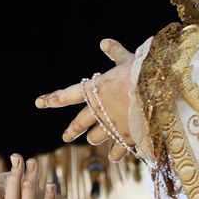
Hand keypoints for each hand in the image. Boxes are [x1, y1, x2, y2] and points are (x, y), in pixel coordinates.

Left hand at [35, 38, 135, 161]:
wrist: (159, 92)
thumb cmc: (142, 71)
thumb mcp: (127, 59)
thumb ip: (115, 52)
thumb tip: (104, 41)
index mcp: (94, 90)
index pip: (67, 95)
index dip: (53, 99)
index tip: (39, 102)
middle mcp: (98, 110)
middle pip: (79, 123)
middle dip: (71, 131)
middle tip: (65, 137)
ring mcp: (111, 126)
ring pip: (95, 138)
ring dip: (96, 138)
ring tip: (96, 140)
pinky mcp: (126, 139)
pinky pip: (117, 151)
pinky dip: (116, 153)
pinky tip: (115, 156)